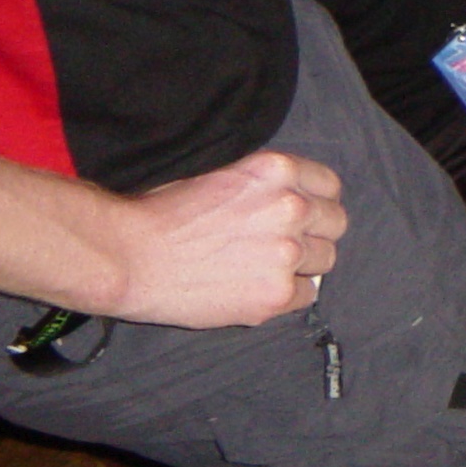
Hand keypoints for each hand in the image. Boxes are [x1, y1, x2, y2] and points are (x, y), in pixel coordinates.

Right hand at [112, 151, 346, 328]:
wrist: (130, 257)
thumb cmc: (165, 214)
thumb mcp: (224, 175)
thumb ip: (267, 185)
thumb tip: (297, 200)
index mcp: (278, 170)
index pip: (330, 186)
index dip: (317, 202)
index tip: (304, 215)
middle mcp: (291, 207)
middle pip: (335, 223)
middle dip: (315, 234)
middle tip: (286, 245)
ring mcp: (287, 252)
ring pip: (325, 261)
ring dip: (303, 266)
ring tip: (267, 269)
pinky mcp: (276, 294)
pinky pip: (307, 296)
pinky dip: (288, 295)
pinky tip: (257, 290)